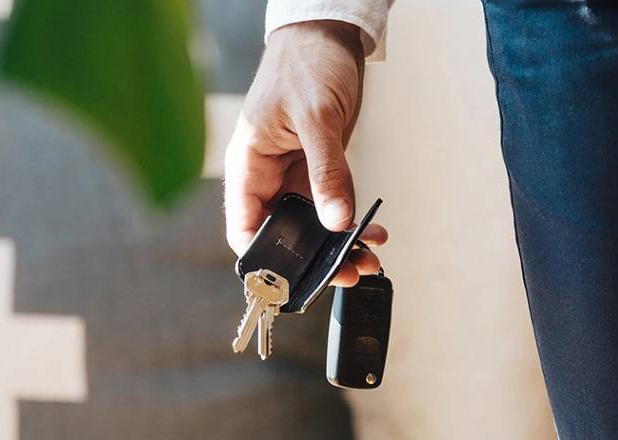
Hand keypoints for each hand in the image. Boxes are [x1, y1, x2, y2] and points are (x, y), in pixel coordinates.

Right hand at [224, 20, 387, 286]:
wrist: (325, 36)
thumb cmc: (304, 63)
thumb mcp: (316, 118)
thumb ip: (326, 171)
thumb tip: (336, 221)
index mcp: (249, 165)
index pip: (245, 227)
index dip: (264, 260)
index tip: (294, 280)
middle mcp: (268, 176)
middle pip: (282, 233)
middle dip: (312, 258)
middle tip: (348, 271)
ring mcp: (293, 174)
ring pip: (311, 225)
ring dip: (338, 244)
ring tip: (368, 257)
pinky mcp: (317, 168)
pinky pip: (332, 204)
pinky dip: (351, 220)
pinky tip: (372, 231)